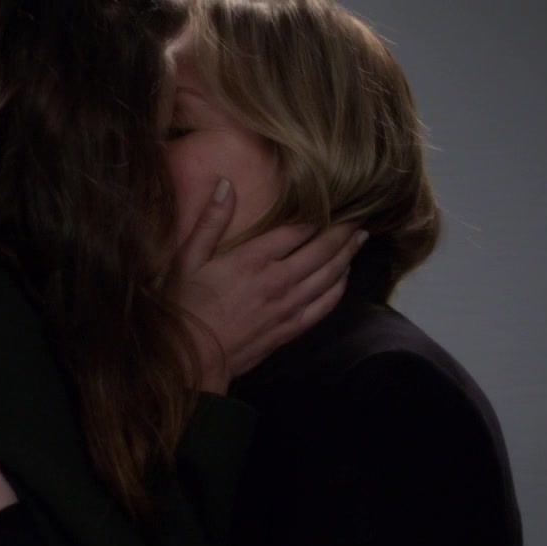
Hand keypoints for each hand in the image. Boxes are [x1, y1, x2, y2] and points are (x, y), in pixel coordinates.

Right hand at [173, 179, 366, 393]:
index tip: (334, 202)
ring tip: (361, 238)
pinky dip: (338, 289)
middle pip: (321, 249)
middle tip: (360, 216)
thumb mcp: (187, 259)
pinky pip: (324, 306)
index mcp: (253, 258)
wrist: (191, 359)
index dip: (319, 215)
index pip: (297, 229)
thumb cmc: (185, 308)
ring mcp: (288, 306)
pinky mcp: (289, 329)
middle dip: (342, 231)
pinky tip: (345, 277)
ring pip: (329, 275)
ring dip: (347, 255)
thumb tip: (226, 184)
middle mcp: (278, 279)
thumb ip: (210, 221)